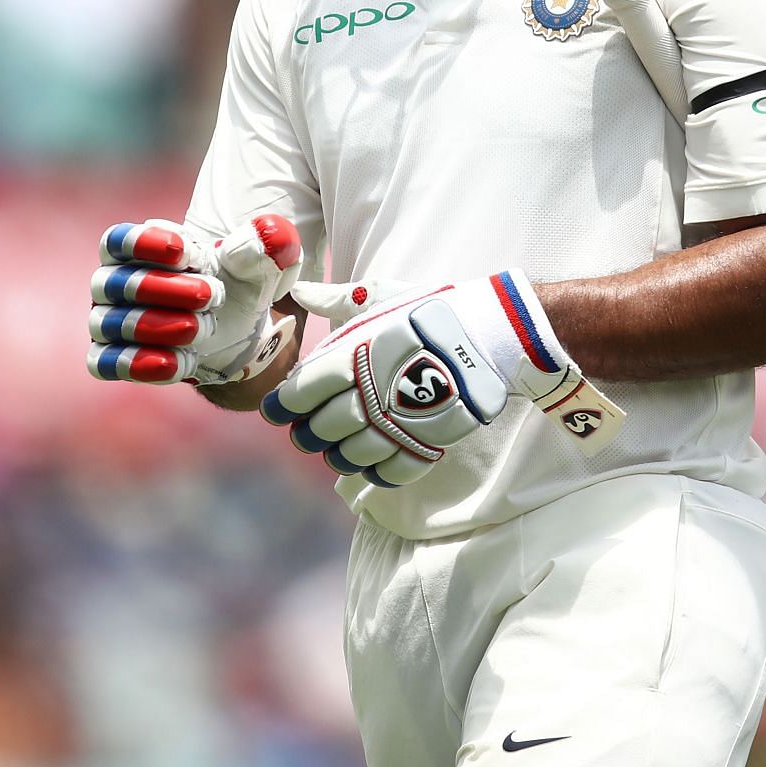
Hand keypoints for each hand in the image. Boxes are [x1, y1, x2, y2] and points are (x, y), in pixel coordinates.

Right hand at [87, 214, 301, 386]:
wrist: (235, 332)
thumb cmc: (233, 284)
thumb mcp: (254, 264)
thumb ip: (259, 245)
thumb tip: (267, 232)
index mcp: (137, 248)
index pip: (119, 240)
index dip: (147, 244)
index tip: (187, 253)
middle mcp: (112, 283)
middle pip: (115, 283)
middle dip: (164, 289)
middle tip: (211, 295)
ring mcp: (108, 323)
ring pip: (111, 325)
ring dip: (158, 327)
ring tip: (202, 328)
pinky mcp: (112, 359)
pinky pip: (107, 363)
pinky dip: (140, 364)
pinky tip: (179, 363)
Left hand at [260, 272, 623, 487]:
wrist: (489, 333)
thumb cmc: (430, 311)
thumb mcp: (381, 296)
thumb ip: (338, 300)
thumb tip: (299, 291)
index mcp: (351, 357)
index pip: (299, 393)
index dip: (282, 406)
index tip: (275, 411)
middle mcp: (367, 395)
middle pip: (320, 430)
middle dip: (307, 435)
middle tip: (306, 433)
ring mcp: (396, 424)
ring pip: (350, 457)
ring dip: (338, 457)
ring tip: (337, 451)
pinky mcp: (424, 442)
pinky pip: (390, 472)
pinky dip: (376, 475)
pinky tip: (371, 467)